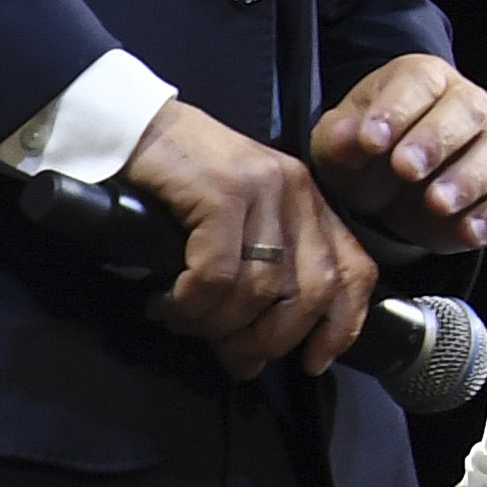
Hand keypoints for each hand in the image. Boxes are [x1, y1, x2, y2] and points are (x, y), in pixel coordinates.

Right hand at [119, 96, 371, 376]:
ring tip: (185, 324)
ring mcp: (262, 189)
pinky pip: (217, 274)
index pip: (355, 269)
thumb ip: (258, 271)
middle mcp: (296, 190)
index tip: (312, 362)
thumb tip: (252, 353)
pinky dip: (192, 303)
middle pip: (311, 291)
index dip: (343, 326)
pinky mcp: (222, 192)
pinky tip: (168, 304)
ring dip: (219, 324)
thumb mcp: (236, 220)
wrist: (132, 125)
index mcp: (308, 199)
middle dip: (270, 339)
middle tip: (230, 355)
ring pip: (261, 290)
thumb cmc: (177, 179)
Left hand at [307, 51, 486, 251]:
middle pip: (467, 111)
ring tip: (436, 203)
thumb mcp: (337, 145)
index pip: (420, 81)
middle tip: (405, 168)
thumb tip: (348, 137)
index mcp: (423, 80)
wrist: (382, 195)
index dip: (397, 109)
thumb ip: (339, 138)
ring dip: (468, 179)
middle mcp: (466, 106)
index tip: (371, 141)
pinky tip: (470, 232)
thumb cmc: (363, 156)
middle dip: (437, 140)